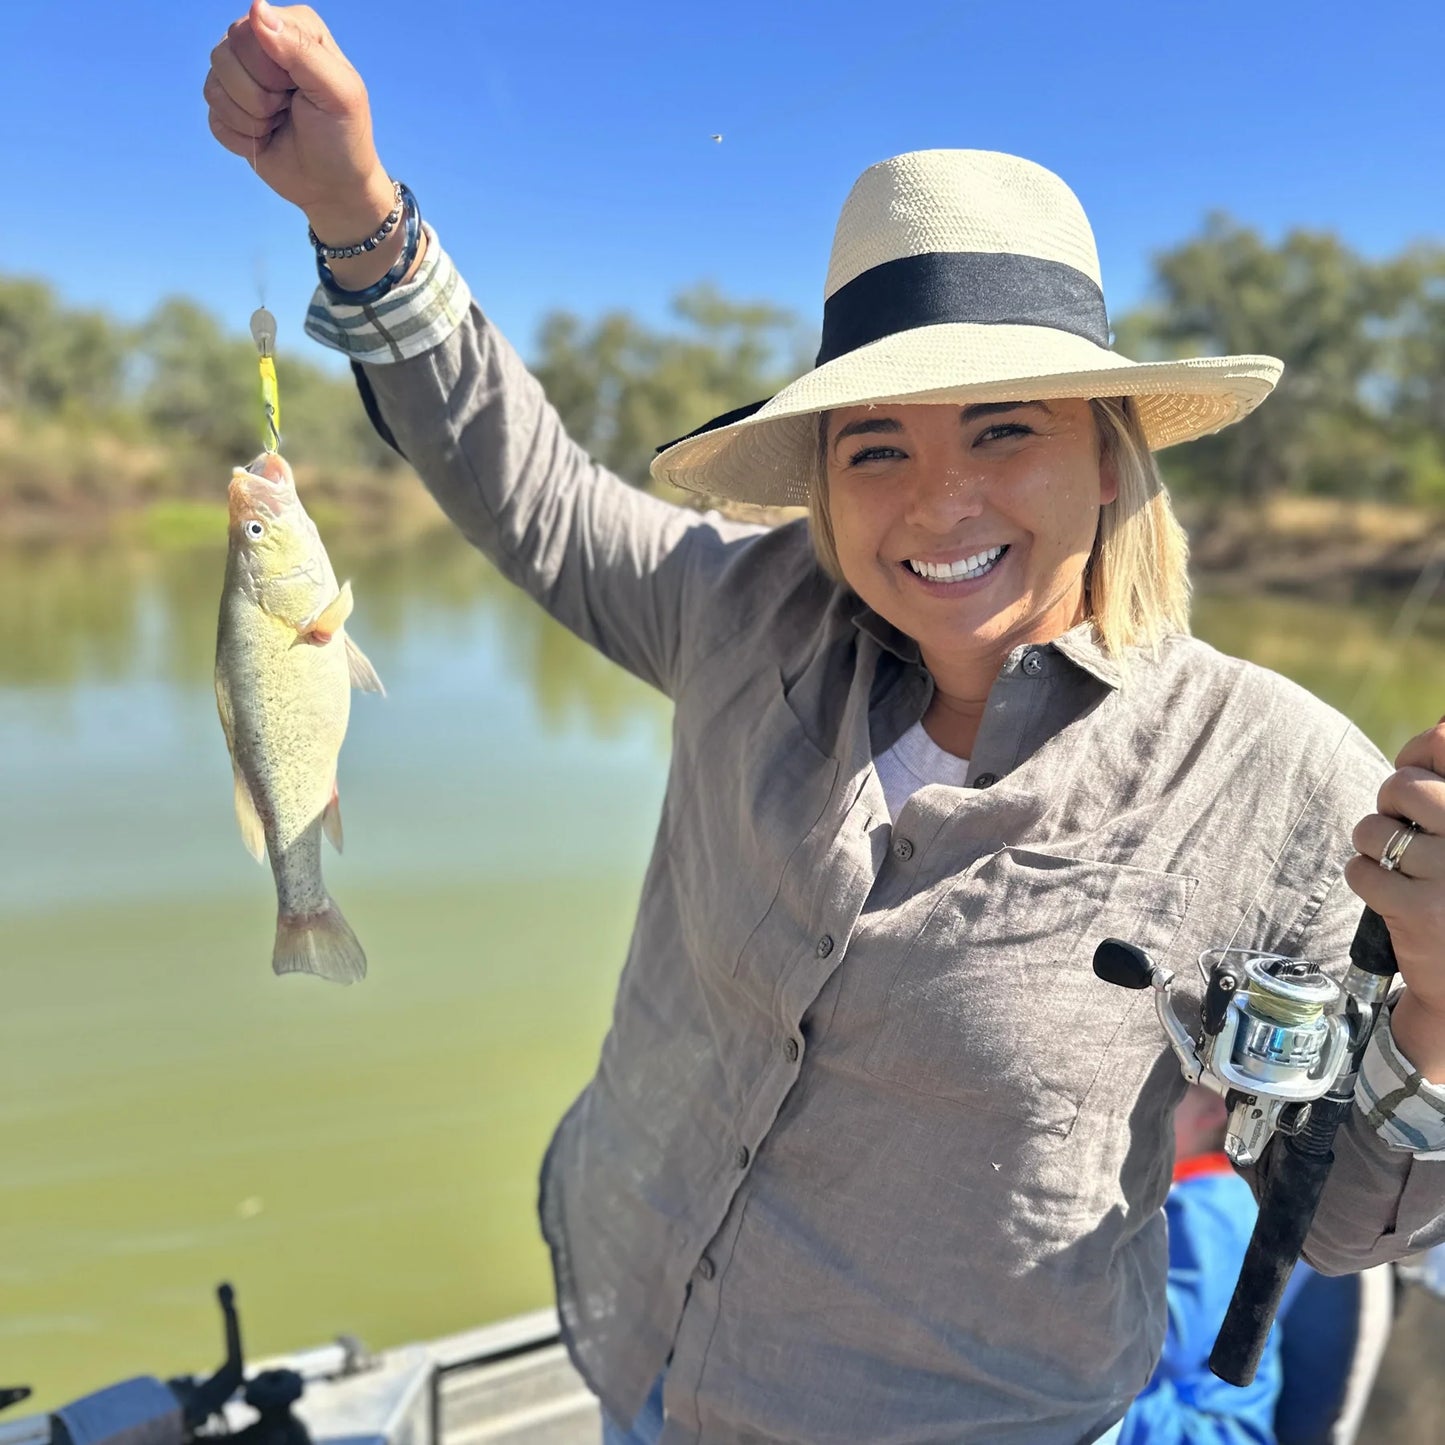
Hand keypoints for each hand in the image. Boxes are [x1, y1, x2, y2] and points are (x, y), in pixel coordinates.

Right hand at [204, 1, 394, 240]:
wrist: (333, 187)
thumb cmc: (343, 137)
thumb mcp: (338, 93)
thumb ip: (301, 49)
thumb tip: (256, 9)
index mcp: (293, 27)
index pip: (247, 31)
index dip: (268, 70)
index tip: (298, 90)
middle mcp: (262, 42)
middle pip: (223, 56)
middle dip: (258, 96)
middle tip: (289, 109)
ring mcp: (241, 75)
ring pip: (213, 87)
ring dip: (251, 119)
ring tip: (279, 123)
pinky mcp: (228, 108)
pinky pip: (213, 117)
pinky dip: (242, 138)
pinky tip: (266, 139)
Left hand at [1347, 717, 1444, 1077]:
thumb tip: (1440, 725)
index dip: (1420, 756)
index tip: (1420, 774)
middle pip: (1402, 787)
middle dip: (1390, 804)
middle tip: (1404, 829)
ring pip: (1375, 830)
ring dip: (1374, 845)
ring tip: (1401, 865)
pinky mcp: (1421, 912)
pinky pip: (1362, 871)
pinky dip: (1365, 879)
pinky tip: (1391, 894)